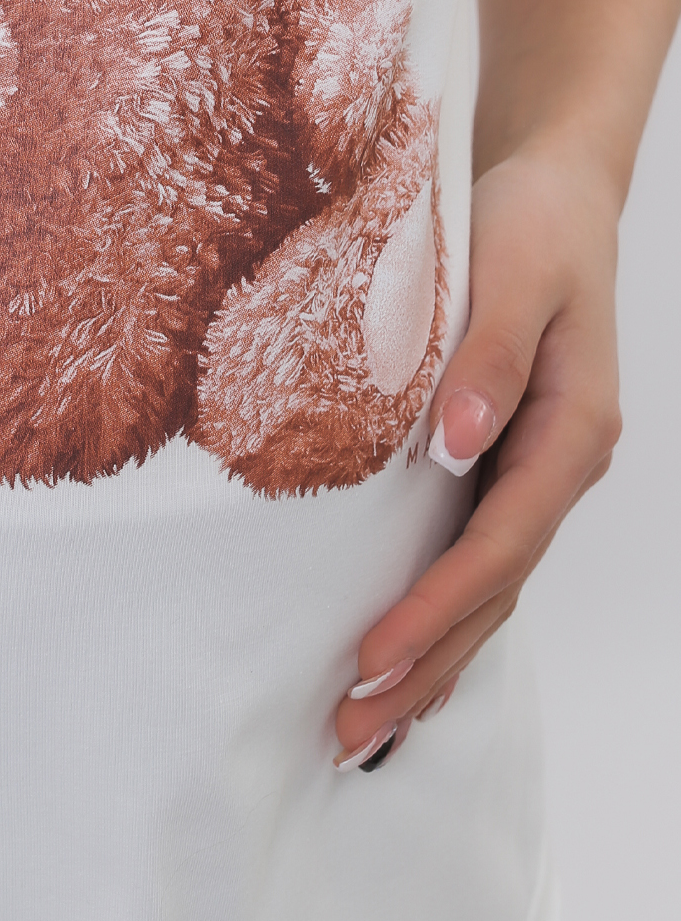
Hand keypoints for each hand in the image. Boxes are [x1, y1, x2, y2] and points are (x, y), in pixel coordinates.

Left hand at [331, 143, 620, 768]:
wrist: (557, 185)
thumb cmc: (533, 221)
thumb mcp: (516, 273)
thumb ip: (490, 356)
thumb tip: (462, 444)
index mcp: (569, 431)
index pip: (498, 544)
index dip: (435, 607)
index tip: (370, 656)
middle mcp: (557, 463)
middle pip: (493, 589)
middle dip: (426, 666)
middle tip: (352, 735)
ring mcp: (533, 466)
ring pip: (486, 585)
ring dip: (431, 657)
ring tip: (365, 725)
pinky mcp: (504, 456)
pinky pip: (475, 552)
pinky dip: (440, 610)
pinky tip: (402, 651)